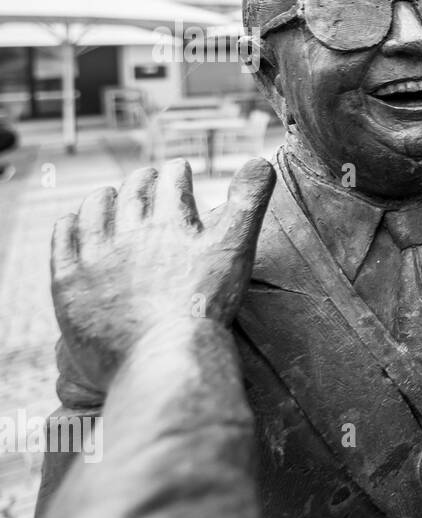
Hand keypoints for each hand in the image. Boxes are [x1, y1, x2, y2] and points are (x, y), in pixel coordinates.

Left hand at [50, 158, 275, 386]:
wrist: (163, 356)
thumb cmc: (206, 306)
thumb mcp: (236, 250)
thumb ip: (248, 203)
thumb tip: (261, 160)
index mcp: (170, 222)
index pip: (172, 182)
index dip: (178, 171)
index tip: (180, 167)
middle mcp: (129, 232)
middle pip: (133, 193)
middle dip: (143, 181)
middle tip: (148, 177)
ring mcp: (97, 257)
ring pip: (95, 211)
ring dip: (104, 197)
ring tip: (110, 195)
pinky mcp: (70, 282)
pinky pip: (63, 241)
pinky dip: (69, 225)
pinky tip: (72, 222)